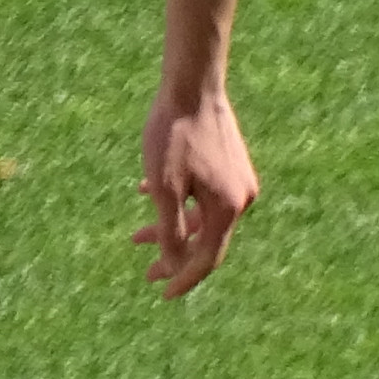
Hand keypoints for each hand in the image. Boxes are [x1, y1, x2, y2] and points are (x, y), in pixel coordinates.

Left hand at [137, 91, 257, 297]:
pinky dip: (178, 201)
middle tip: (147, 273)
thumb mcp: (164, 188)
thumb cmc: (174, 135)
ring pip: (201, 216)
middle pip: (206, 239)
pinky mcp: (230, 163)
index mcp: (228, 208)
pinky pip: (203, 194)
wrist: (192, 85)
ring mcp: (238, 180)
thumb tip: (176, 266)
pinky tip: (146, 193)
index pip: (207, 258)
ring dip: (170, 227)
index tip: (162, 293)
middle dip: (173, 257)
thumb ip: (170, 231)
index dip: (184, 278)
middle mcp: (241, 198)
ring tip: (137, 235)